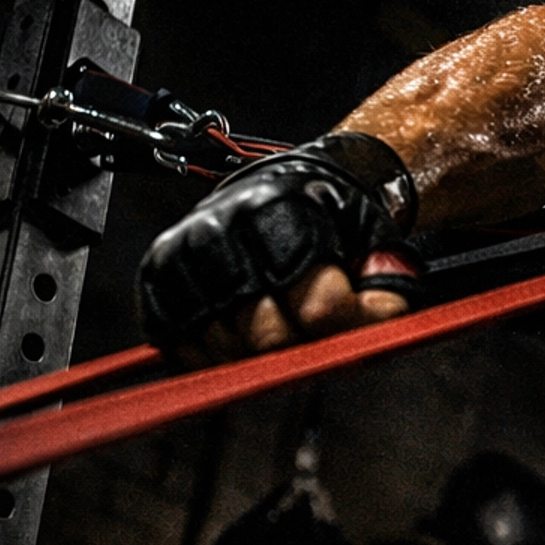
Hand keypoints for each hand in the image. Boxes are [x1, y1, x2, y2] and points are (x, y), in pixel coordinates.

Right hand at [137, 132, 417, 363]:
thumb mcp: (374, 235)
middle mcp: (223, 226)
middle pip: (268, 338)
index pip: (319, 308)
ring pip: (224, 349)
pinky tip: (243, 342)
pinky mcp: (158, 275)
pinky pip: (182, 344)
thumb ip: (386, 278)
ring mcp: (184, 251)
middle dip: (305, 352)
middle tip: (323, 341)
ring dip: (260, 361)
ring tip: (286, 339)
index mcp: (281, 209)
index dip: (351, 329)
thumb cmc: (332, 215)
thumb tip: (384, 317)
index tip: (367, 322)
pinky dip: (215, 357)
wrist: (289, 183)